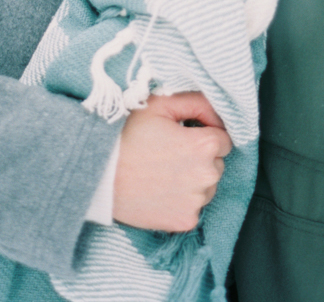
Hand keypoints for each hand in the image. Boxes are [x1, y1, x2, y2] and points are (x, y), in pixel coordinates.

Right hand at [112, 92, 232, 230]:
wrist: (99, 174)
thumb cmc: (128, 134)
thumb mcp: (160, 104)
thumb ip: (196, 102)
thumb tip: (217, 115)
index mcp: (204, 145)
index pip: (224, 139)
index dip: (205, 134)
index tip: (185, 135)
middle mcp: (207, 175)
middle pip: (217, 163)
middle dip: (201, 157)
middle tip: (171, 153)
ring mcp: (196, 201)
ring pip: (207, 187)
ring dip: (194, 179)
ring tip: (164, 172)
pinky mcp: (185, 221)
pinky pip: (194, 207)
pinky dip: (182, 200)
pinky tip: (161, 190)